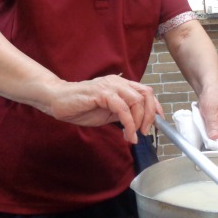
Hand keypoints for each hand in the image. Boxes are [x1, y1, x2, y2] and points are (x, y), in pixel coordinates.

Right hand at [45, 74, 162, 143]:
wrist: (58, 100)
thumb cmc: (80, 106)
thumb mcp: (107, 112)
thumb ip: (123, 113)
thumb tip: (138, 122)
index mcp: (121, 84)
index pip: (146, 92)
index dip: (156, 107)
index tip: (159, 123)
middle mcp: (118, 82)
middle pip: (146, 94)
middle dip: (150, 115)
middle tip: (146, 132)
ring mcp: (110, 86)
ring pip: (136, 101)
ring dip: (139, 121)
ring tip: (134, 136)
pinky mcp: (102, 93)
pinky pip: (123, 108)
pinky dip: (129, 123)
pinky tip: (127, 134)